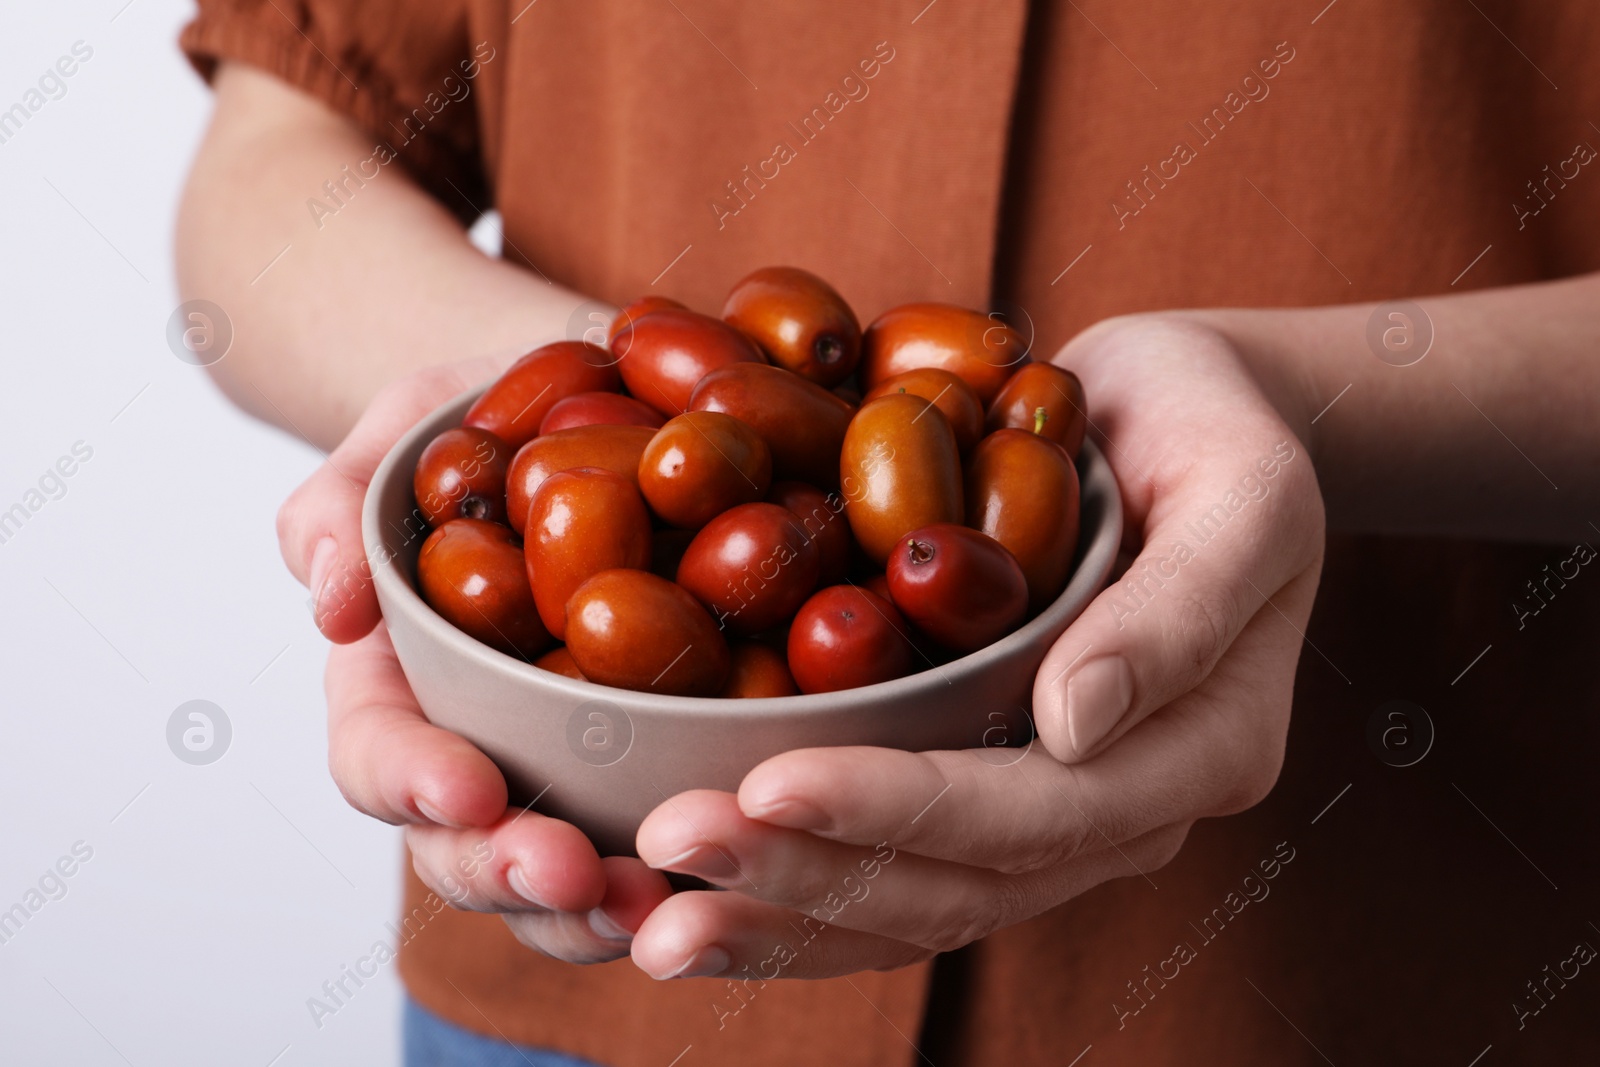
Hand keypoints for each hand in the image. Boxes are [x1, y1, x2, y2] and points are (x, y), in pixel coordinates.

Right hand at [278, 363, 671, 961]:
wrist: (598, 402)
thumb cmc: (483, 420)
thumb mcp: (401, 434)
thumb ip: (341, 504)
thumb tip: (332, 604)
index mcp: (400, 685)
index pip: (379, 757)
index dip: (413, 782)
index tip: (467, 790)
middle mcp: (478, 748)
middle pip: (470, 848)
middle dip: (513, 872)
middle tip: (574, 874)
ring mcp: (570, 770)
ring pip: (567, 877)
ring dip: (602, 908)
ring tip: (658, 907)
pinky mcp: (661, 764)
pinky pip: (669, 835)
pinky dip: (694, 868)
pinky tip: (741, 868)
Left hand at [627, 315, 1324, 979]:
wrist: (1179, 422)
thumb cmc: (1218, 434)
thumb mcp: (1244, 492)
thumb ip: (1181, 610)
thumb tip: (1075, 726)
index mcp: (1200, 752)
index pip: (1038, 815)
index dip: (900, 809)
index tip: (767, 783)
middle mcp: (1127, 811)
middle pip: (958, 885)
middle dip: (808, 877)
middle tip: (669, 850)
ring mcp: (1057, 817)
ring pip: (914, 906)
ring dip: (781, 917)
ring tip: (652, 918)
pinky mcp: (989, 786)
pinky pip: (894, 871)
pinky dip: (794, 896)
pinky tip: (695, 896)